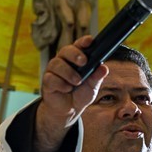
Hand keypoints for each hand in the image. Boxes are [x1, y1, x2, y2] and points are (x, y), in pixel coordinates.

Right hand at [35, 35, 108, 149]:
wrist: (69, 110)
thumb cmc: (80, 94)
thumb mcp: (92, 86)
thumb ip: (97, 77)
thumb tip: (104, 68)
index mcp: (76, 59)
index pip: (79, 45)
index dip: (83, 41)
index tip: (90, 41)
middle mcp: (63, 61)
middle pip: (65, 50)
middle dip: (75, 54)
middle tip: (84, 62)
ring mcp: (53, 71)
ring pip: (56, 63)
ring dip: (68, 72)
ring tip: (77, 82)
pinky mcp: (47, 82)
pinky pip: (50, 78)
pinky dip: (61, 84)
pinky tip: (67, 89)